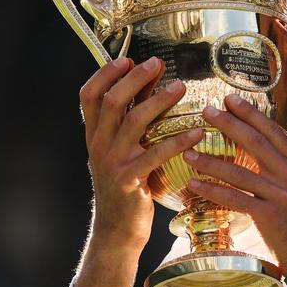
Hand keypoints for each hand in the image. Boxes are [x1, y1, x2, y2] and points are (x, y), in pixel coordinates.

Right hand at [79, 56, 203, 248]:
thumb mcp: (124, 148)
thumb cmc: (128, 183)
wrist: (118, 229)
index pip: (88, 96)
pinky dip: (178, 140)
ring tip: (181, 87)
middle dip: (134, 78)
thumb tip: (152, 81)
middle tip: (157, 63)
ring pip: (134, 122)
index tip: (127, 58)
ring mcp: (113, 162)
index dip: (104, 74)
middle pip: (111, 102)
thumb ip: (134, 117)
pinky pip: (156, 153)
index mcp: (95, 134)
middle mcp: (99, 144)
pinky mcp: (130, 179)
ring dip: (159, 100)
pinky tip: (197, 131)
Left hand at [183, 93, 286, 274]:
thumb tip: (258, 141)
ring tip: (188, 151)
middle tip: (207, 111)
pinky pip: (236, 199)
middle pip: (256, 143)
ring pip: (240, 172)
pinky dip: (213, 190)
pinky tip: (194, 183)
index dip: (251, 114)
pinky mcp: (269, 215)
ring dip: (211, 161)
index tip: (230, 99)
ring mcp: (281, 194)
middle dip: (229, 125)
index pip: (273, 131)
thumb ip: (282, 162)